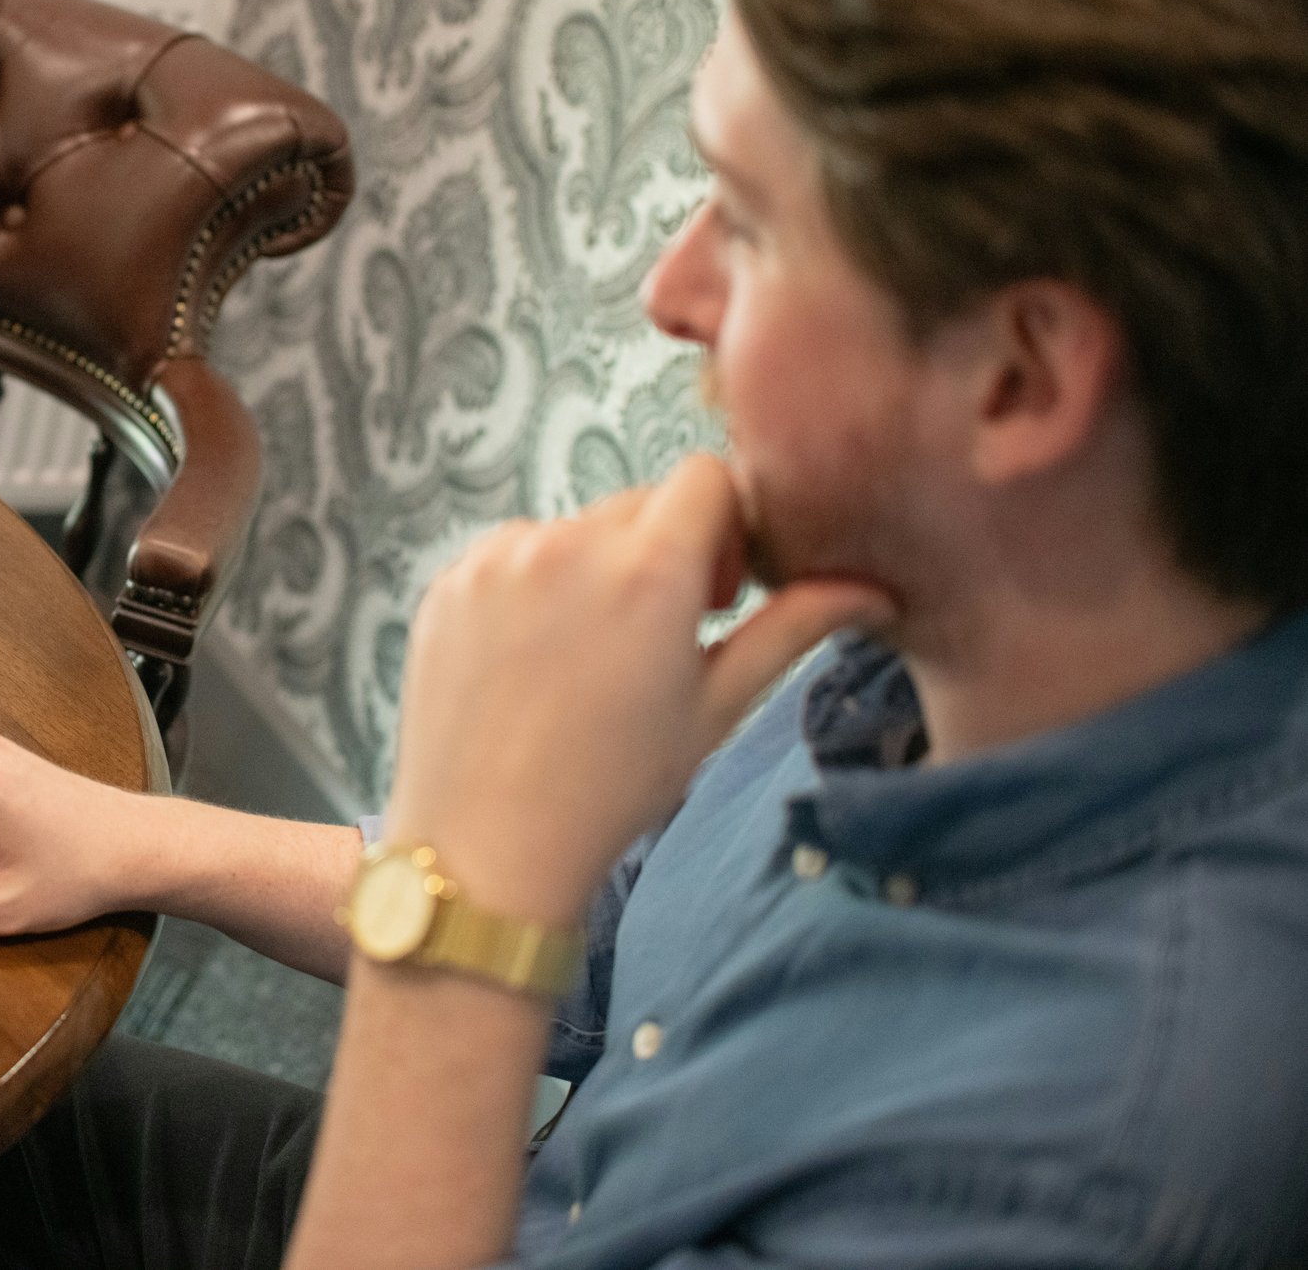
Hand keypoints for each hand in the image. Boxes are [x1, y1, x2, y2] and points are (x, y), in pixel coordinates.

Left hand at [386, 453, 892, 924]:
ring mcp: (498, 561)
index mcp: (647, 570)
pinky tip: (534, 664)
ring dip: (593, 571)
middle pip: (639, 504)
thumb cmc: (614, 785)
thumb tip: (871, 592)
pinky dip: (532, 589)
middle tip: (657, 639)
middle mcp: (567, 545)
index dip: (725, 528)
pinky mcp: (449, 583)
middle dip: (662, 552)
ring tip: (588, 661)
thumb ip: (792, 627)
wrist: (489, 844)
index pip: (707, 477)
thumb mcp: (716, 706)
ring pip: (572, 530)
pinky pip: (510, 557)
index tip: (713, 596)